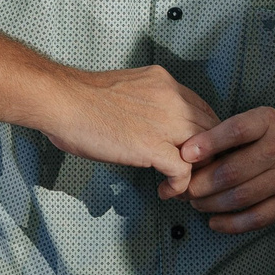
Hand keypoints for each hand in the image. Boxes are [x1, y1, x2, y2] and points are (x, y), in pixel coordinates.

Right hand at [48, 65, 218, 193]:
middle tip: (192, 173)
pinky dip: (179, 187)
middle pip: (212, 129)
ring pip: (206, 151)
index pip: (202, 109)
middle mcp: (171, 98)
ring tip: (182, 186)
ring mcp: (165, 122)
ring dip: (198, 173)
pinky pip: (183, 172)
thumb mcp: (126, 89)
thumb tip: (149, 125)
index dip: (203, 134)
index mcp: (163, 83)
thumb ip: (146, 103)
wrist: (62, 101)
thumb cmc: (80, 98)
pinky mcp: (153, 146)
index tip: (192, 150)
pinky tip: (165, 191)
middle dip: (207, 155)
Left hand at [179, 107, 274, 233]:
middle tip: (183, 188)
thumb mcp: (263, 121)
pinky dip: (230, 224)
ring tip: (195, 203)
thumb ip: (231, 134)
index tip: (185, 154)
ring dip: (210, 204)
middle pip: (232, 171)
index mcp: (270, 123)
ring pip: (240, 197)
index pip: (237, 131)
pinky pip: (256, 219)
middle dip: (200, 183)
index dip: (209, 143)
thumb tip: (190, 152)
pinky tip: (214, 221)